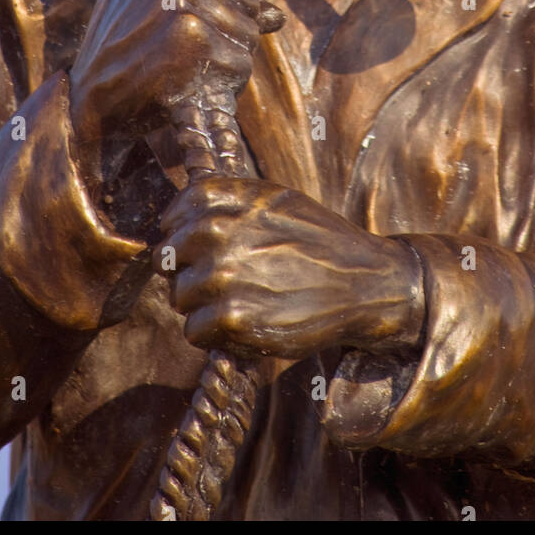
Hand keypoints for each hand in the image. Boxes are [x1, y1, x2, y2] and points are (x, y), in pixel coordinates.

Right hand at [68, 0, 270, 149]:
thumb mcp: (154, 7)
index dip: (230, 6)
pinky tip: (189, 85)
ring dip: (226, 61)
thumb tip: (276, 15)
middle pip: (246, 2)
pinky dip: (223, 84)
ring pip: (247, 34)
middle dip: (229, 34)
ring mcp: (182, 1)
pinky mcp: (192, 38)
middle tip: (187, 56)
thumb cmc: (123, 54)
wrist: (88, 103)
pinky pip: (240, 63)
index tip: (204, 28)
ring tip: (185, 70)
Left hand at [154, 176, 424, 359]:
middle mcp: (221, 232)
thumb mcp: (278, 200)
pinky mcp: (233, 318)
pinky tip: (245, 323)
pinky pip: (194, 330)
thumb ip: (230, 201)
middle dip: (190, 270)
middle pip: (170, 257)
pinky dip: (215, 334)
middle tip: (224, 281)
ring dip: (203, 305)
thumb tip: (178, 216)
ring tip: (240, 302)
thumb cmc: (321, 242)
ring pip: (179, 296)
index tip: (197, 246)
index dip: (182, 230)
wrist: (363, 282)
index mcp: (232, 200)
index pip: (178, 210)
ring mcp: (224, 275)